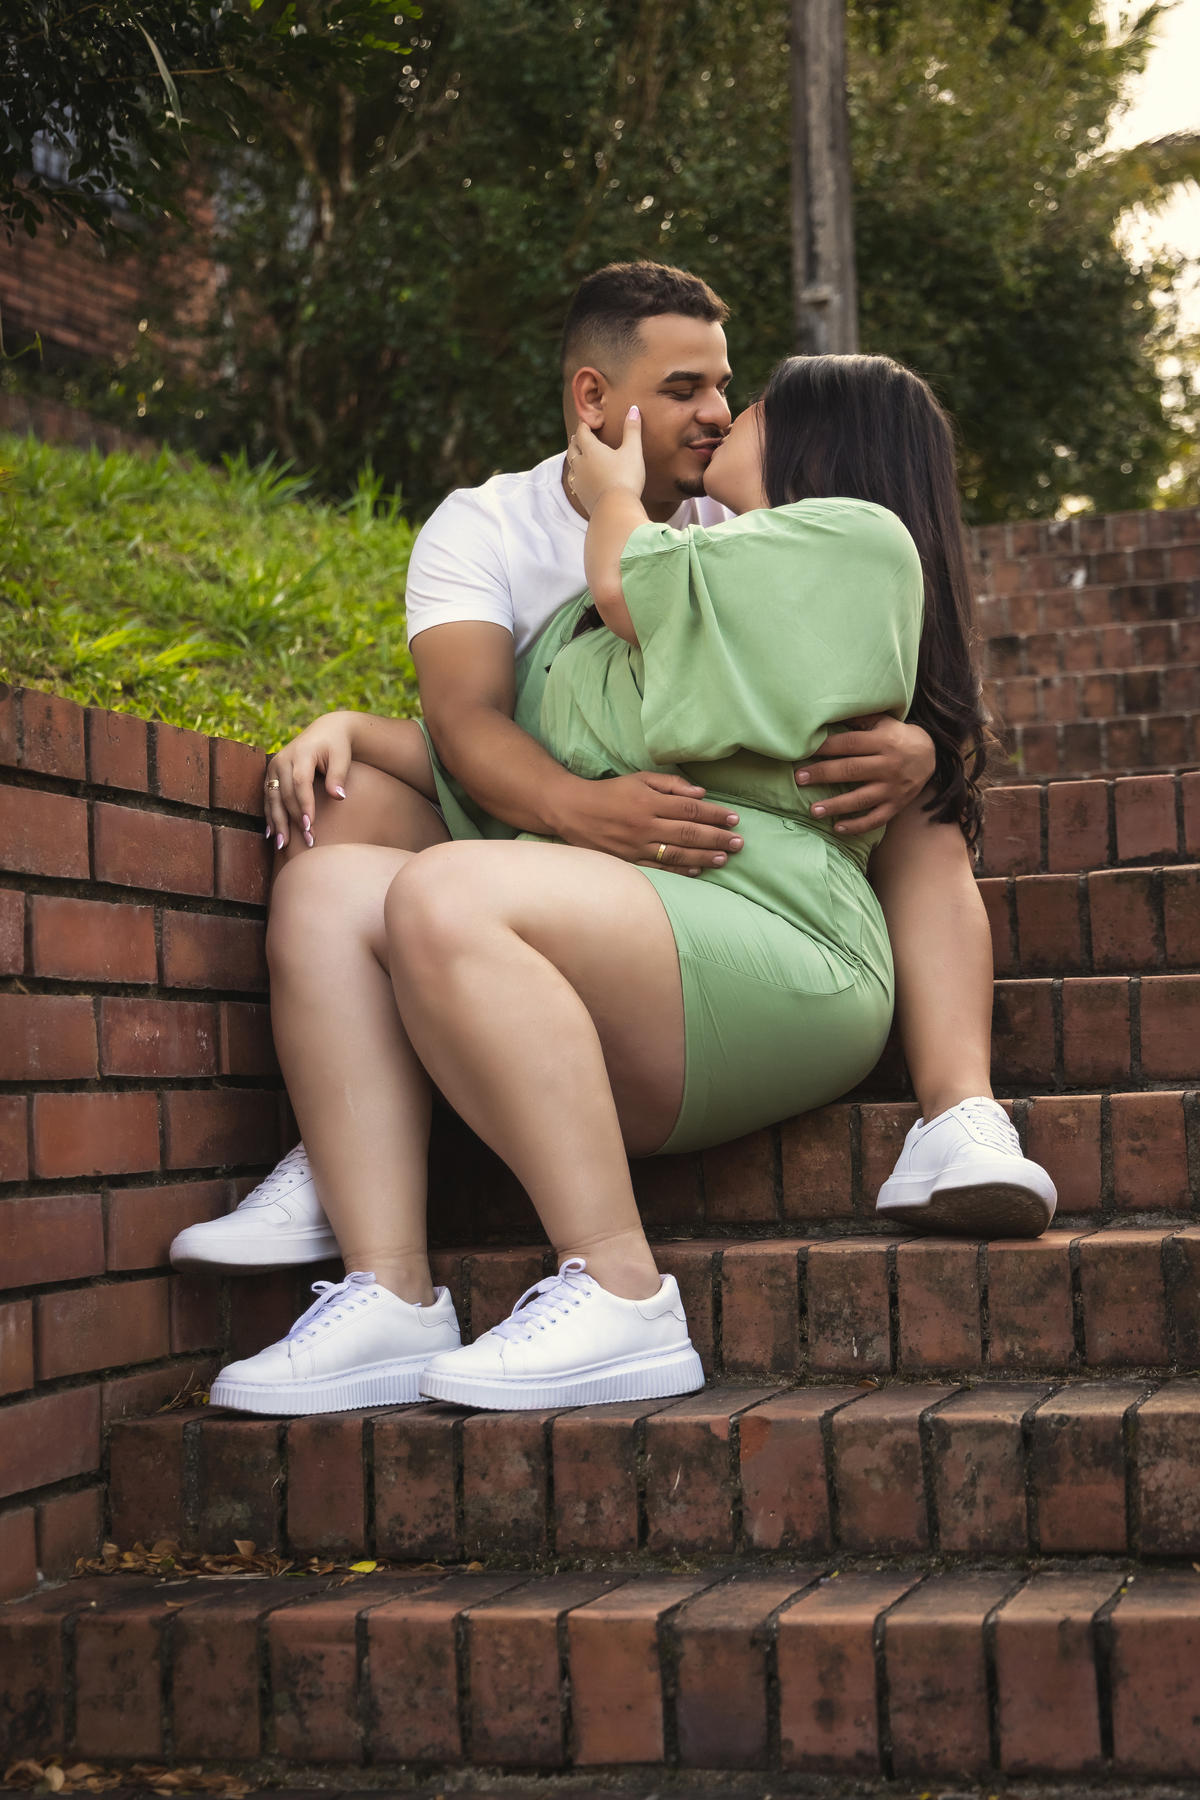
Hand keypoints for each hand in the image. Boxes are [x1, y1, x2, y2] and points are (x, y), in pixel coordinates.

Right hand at [264, 712, 354, 848]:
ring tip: (283, 845)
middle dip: (293, 820)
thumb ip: (338, 776)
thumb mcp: (342, 757)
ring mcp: (274, 767)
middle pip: (284, 794)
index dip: (304, 805)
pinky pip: (268, 798)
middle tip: (306, 841)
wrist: (325, 731)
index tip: (310, 825)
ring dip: (278, 822)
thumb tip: (339, 797)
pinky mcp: (271, 775)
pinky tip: (272, 834)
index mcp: (301, 753)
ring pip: (273, 798)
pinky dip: (270, 816)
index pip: (300, 783)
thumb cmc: (337, 746)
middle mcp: (282, 760)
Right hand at [555, 770, 743, 871]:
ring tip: (725, 857)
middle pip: (689, 833)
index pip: (690, 809)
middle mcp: (644, 826)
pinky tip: (698, 869)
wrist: (571, 811)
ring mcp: (636, 847)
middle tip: (739, 842)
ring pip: (678, 854)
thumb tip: (701, 793)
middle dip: (717, 838)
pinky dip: (681, 870)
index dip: (714, 815)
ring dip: (705, 856)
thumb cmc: (609, 792)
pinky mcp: (628, 862)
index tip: (734, 819)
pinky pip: (660, 869)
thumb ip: (670, 785)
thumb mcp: (639, 779)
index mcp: (648, 802)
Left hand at [567, 407, 644, 515]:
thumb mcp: (633, 451)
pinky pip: (575, 482)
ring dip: (574, 458)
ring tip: (578, 455)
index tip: (586, 421)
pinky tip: (582, 478)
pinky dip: (577, 475)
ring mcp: (579, 481)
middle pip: (572, 448)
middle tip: (579, 436)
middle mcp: (580, 464)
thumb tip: (634, 408)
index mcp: (591, 450)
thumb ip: (632, 430)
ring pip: (571, 465)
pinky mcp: (581, 495)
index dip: (584, 425)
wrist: (615, 510)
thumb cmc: (626, 478)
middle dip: (576, 440)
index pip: (582, 433)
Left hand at [794, 715, 936, 835]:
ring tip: (813, 810)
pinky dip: (857, 826)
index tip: (805, 750)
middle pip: (851, 770)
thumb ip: (858, 720)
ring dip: (836, 805)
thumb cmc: (896, 736)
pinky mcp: (896, 805)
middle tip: (800, 779)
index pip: (850, 744)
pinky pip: (876, 819)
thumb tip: (827, 715)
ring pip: (861, 799)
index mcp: (883, 741)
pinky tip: (837, 828)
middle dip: (823, 774)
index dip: (826, 747)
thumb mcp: (882, 722)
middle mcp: (888, 765)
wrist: (930, 755)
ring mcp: (893, 788)